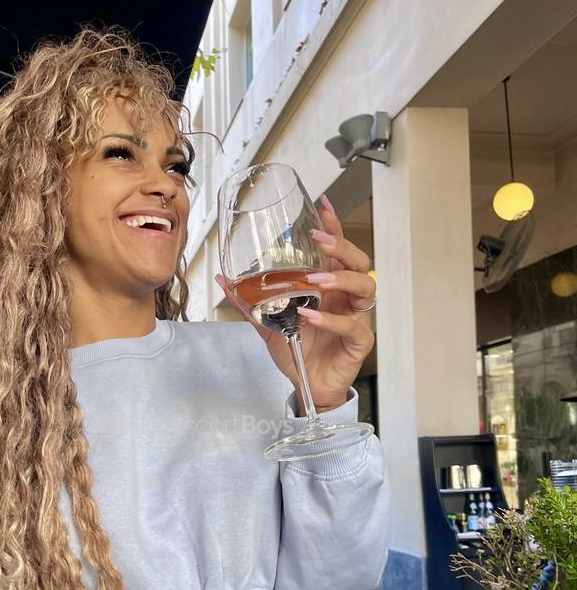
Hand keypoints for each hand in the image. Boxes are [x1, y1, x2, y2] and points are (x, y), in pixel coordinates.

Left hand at [216, 195, 374, 411]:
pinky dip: (330, 320)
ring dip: (340, 280)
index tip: (323, 205)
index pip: (337, 251)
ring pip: (364, 288)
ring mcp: (356, 318)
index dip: (333, 227)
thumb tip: (224, 279)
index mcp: (330, 287)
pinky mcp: (359, 342)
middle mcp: (346, 298)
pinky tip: (310, 317)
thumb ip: (250, 301)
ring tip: (316, 280)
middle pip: (358, 262)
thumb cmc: (297, 350)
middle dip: (341, 247)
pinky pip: (351, 326)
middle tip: (320, 241)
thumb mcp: (268, 323)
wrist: (307, 384)